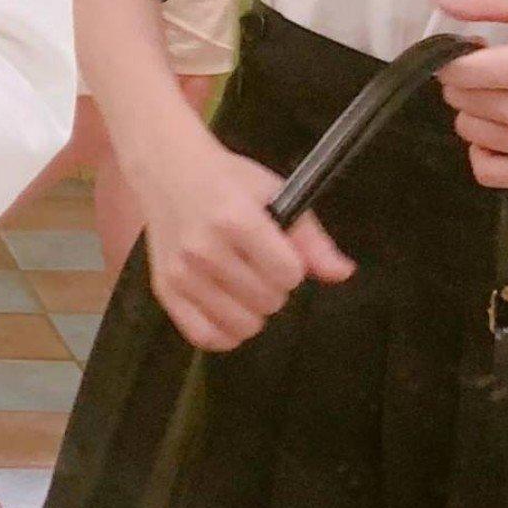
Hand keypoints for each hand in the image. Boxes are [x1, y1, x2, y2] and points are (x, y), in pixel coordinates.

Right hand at [145, 117, 353, 356]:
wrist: (168, 170)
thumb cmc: (227, 180)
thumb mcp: (274, 192)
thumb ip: (311, 238)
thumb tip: (343, 273)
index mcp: (235, 219)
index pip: (289, 274)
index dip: (292, 266)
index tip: (280, 252)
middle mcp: (205, 249)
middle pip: (268, 302)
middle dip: (273, 287)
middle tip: (259, 265)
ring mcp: (181, 273)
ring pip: (242, 326)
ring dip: (252, 311)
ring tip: (244, 285)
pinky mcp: (165, 291)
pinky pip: (205, 337)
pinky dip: (225, 333)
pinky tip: (228, 310)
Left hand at [436, 0, 507, 181]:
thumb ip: (491, 3)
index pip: (458, 72)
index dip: (458, 58)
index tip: (477, 50)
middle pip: (461, 98)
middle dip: (467, 81)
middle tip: (493, 70)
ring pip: (468, 131)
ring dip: (474, 112)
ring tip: (499, 95)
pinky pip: (485, 169)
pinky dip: (483, 151)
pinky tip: (500, 131)